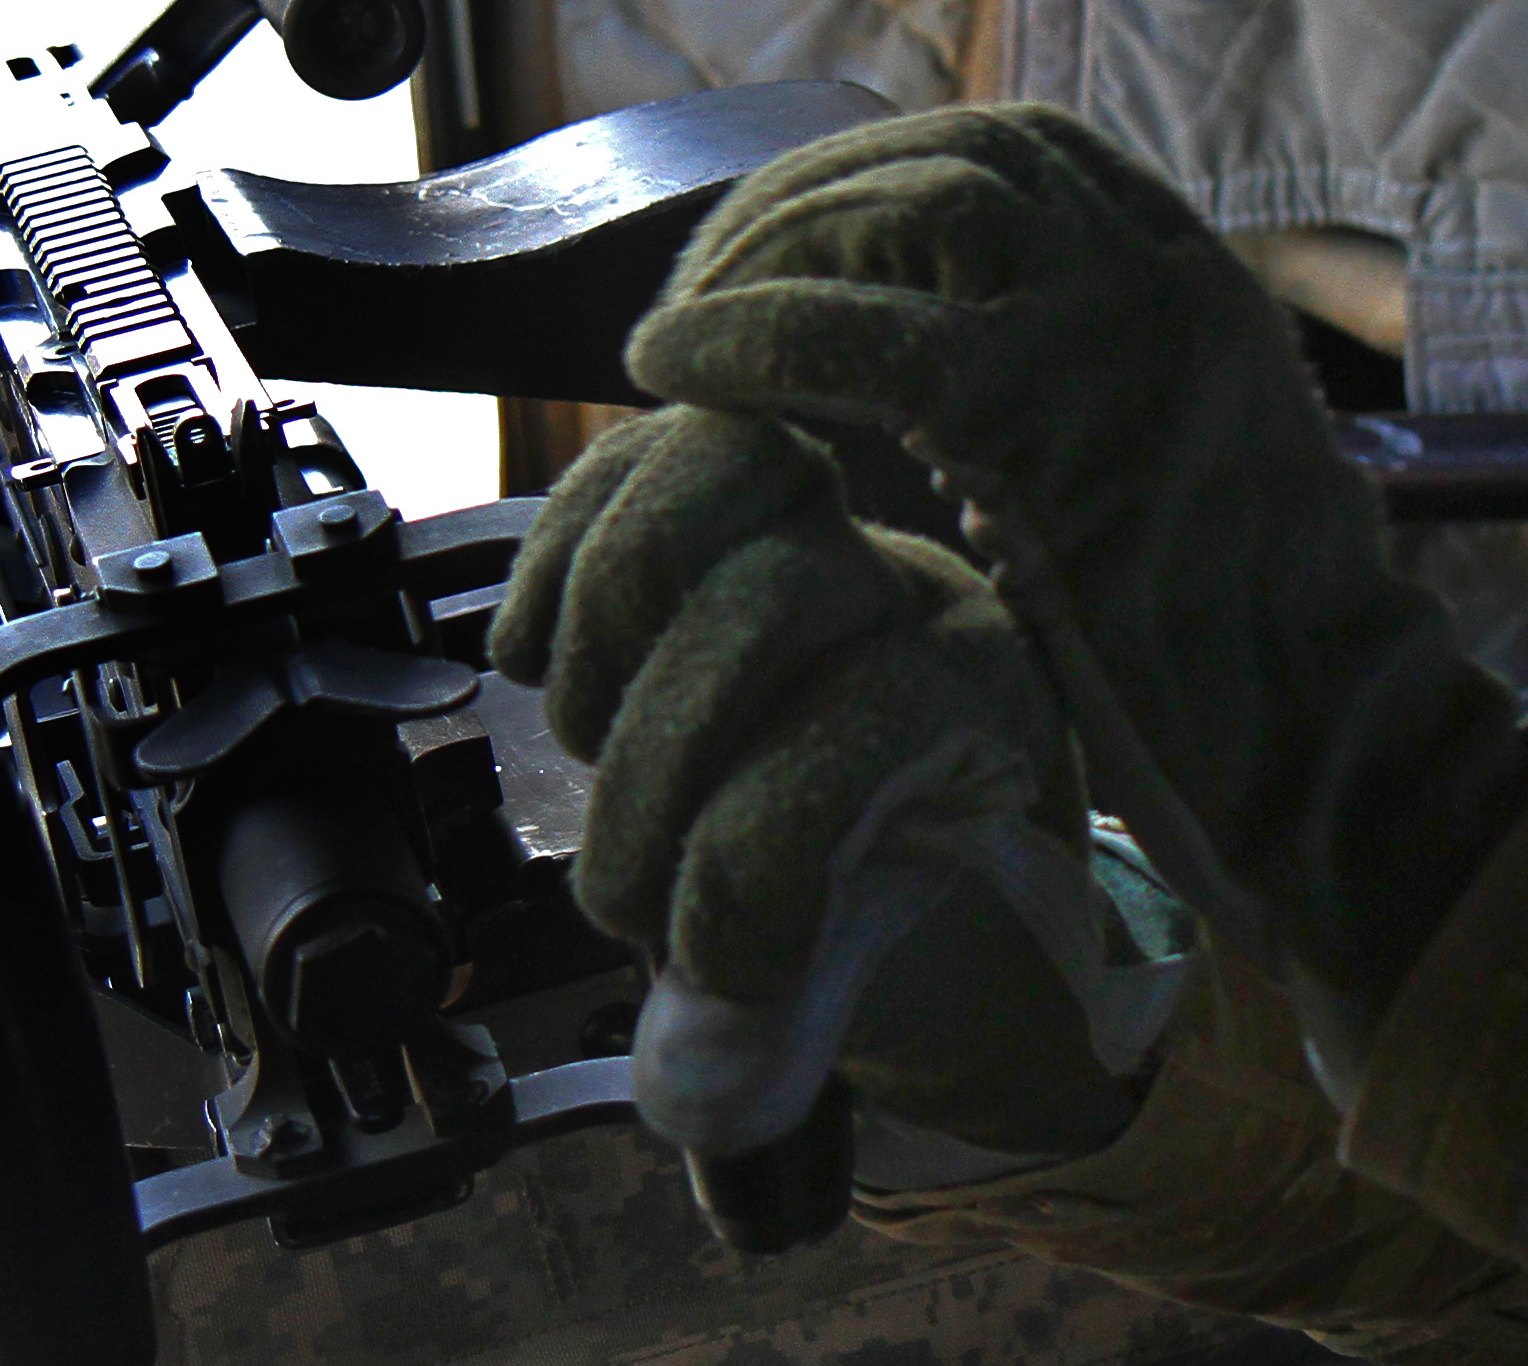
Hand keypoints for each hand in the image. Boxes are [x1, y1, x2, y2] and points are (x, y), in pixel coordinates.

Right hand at [493, 404, 1169, 1164]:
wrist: (910, 800)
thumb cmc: (880, 898)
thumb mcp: (863, 981)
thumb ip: (780, 1033)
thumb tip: (693, 1072)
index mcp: (994, 708)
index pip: (872, 729)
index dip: (751, 869)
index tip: (711, 982)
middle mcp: (929, 587)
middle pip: (782, 589)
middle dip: (654, 764)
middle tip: (621, 894)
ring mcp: (836, 515)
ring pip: (714, 481)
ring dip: (598, 651)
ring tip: (585, 761)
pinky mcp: (737, 479)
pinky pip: (637, 455)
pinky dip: (557, 552)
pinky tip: (533, 647)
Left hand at [621, 104, 1527, 1048]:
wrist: (1332, 750)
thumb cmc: (1244, 651)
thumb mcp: (1178, 460)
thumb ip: (1092, 385)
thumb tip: (956, 355)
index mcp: (1197, 274)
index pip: (1021, 150)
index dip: (882, 173)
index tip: (792, 239)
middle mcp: (1165, 273)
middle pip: (951, 154)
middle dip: (809, 197)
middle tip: (707, 282)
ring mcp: (1118, 332)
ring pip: (908, 204)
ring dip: (768, 249)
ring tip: (685, 331)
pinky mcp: (1051, 423)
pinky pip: (862, 335)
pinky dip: (750, 335)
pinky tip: (677, 372)